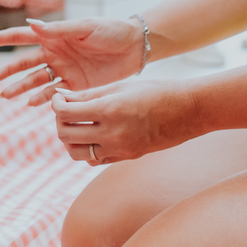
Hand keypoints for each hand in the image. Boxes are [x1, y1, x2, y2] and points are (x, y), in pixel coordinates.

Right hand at [0, 17, 143, 105]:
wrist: (137, 47)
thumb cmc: (111, 30)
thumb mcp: (85, 27)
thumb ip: (58, 29)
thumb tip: (31, 24)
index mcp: (52, 36)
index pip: (17, 38)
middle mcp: (53, 53)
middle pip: (21, 64)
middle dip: (3, 72)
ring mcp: (63, 70)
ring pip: (34, 81)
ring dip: (19, 88)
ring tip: (4, 96)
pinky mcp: (76, 85)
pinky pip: (54, 94)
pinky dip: (42, 100)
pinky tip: (30, 104)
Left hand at [50, 80, 199, 164]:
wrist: (190, 110)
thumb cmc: (156, 91)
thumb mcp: (120, 86)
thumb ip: (88, 94)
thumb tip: (61, 97)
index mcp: (110, 110)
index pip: (64, 113)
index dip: (56, 104)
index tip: (60, 97)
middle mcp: (112, 133)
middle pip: (65, 135)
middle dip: (59, 121)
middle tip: (66, 110)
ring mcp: (120, 149)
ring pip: (76, 153)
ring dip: (69, 139)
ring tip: (76, 124)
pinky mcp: (126, 157)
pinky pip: (94, 160)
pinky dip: (86, 150)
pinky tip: (92, 135)